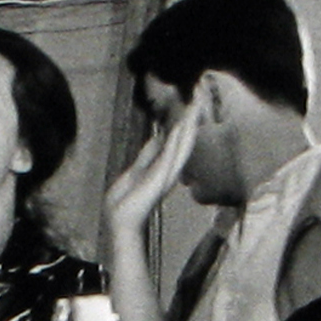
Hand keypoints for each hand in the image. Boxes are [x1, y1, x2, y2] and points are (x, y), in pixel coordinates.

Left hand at [105, 97, 201, 236]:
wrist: (121, 220)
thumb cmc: (126, 201)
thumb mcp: (136, 170)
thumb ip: (147, 155)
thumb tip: (157, 138)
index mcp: (162, 167)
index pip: (174, 141)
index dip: (182, 124)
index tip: (189, 106)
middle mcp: (169, 169)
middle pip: (182, 140)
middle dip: (190, 120)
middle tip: (199, 100)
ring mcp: (167, 172)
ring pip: (182, 144)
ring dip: (189, 126)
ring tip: (197, 107)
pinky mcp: (162, 176)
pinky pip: (173, 153)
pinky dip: (179, 139)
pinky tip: (184, 125)